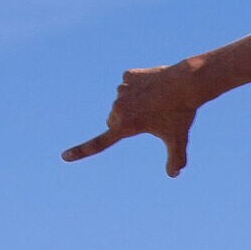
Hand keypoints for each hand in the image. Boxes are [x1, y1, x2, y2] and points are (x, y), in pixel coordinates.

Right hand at [63, 61, 204, 174]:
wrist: (186, 83)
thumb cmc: (180, 114)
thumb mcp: (177, 139)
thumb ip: (175, 159)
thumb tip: (174, 174)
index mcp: (125, 126)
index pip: (99, 144)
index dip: (81, 152)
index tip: (64, 157)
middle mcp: (118, 108)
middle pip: (113, 120)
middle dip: (124, 121)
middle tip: (150, 117)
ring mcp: (123, 90)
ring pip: (123, 101)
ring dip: (132, 102)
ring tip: (156, 100)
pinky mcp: (129, 76)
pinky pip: (129, 83)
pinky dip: (137, 85)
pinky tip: (153, 85)